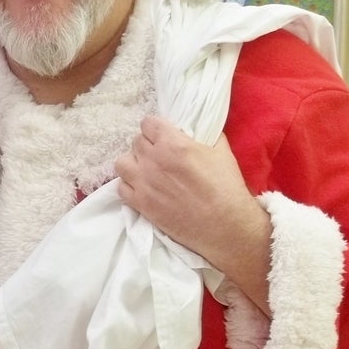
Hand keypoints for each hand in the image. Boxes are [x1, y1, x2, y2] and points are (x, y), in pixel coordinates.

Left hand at [115, 115, 273, 309]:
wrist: (224, 225)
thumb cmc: (226, 186)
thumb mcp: (220, 150)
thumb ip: (204, 134)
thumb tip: (195, 128)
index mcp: (172, 144)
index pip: (148, 123)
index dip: (156, 129)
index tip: (163, 136)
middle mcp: (153, 160)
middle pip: (136, 142)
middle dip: (148, 146)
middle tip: (160, 156)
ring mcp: (143, 183)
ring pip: (122, 163)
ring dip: (133, 164)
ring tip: (147, 171)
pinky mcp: (141, 204)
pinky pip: (121, 188)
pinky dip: (130, 186)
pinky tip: (144, 189)